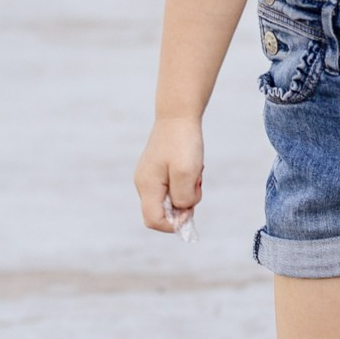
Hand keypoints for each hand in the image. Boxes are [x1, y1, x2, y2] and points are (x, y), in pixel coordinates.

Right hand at [134, 116, 204, 234]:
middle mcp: (144, 184)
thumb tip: (181, 209)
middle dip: (182, 206)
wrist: (178, 115)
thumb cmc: (182, 142)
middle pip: (162, 212)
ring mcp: (150, 177)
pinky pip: (172, 188)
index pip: (153, 221)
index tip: (191, 209)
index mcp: (147, 186)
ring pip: (169, 200)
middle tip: (195, 186)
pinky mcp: (158, 171)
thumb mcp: (186, 173)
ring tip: (195, 173)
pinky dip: (185, 183)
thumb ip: (182, 197)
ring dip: (186, 193)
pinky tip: (192, 169)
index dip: (173, 224)